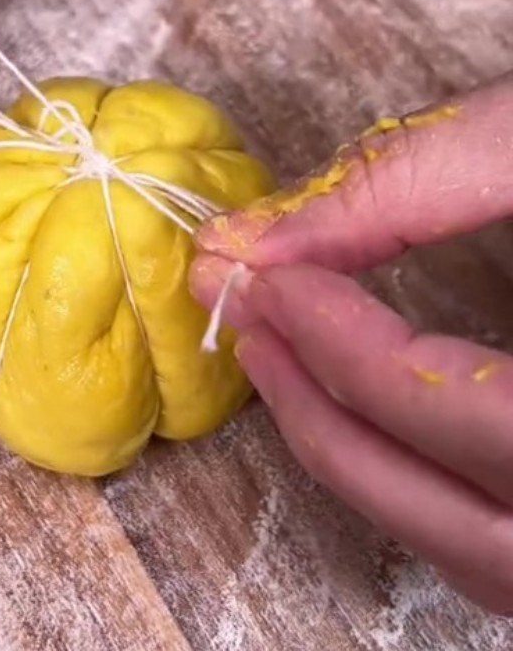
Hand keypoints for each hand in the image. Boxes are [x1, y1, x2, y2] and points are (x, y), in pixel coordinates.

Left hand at [191, 74, 512, 613]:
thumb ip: (409, 184)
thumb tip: (257, 238)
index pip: (464, 411)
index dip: (341, 344)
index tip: (258, 278)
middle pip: (469, 521)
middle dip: (330, 423)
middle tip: (253, 330)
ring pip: (484, 556)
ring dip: (365, 466)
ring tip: (289, 370)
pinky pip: (507, 550)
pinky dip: (425, 488)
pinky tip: (375, 417)